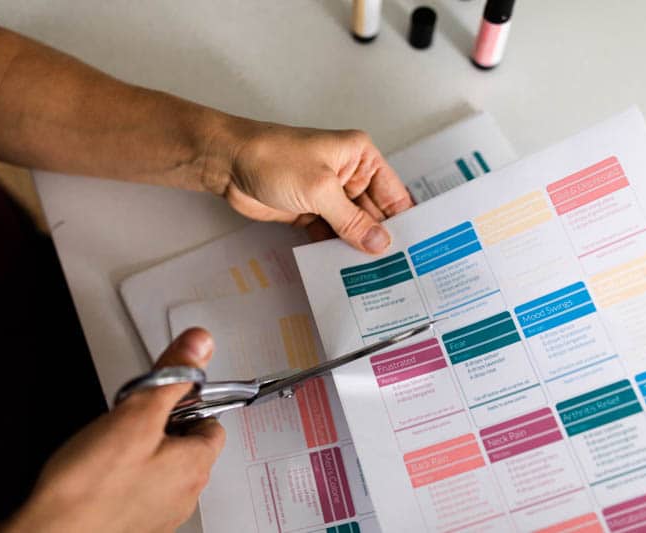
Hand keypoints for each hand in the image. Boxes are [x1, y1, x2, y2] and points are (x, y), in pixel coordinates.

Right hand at [2, 329, 224, 532]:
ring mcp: (161, 514)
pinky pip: (142, 490)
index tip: (165, 395)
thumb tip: (199, 344)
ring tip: (113, 446)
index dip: (189, 404)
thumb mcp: (136, 414)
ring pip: (164, 468)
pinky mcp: (136, 525)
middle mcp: (186, 495)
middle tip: (132, 419)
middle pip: (188, 445)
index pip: (212, 423)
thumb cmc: (88, 487)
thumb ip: (172, 377)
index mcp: (195, 466)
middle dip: (164, 426)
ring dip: (145, 451)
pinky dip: (128, 477)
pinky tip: (102, 472)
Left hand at [206, 119, 413, 253]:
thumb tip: (381, 243)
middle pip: (374, 214)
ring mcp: (328, 195)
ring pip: (353, 227)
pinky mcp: (309, 212)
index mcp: (360, 157)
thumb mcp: (320, 190)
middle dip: (382, 241)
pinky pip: (330, 234)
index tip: (417, 249)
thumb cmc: (274, 158)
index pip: (393, 193)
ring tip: (375, 277)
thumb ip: (351, 220)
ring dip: (358, 249)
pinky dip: (335, 250)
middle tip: (397, 272)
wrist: (228, 163)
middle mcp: (349, 175)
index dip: (404, 221)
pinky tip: (344, 270)